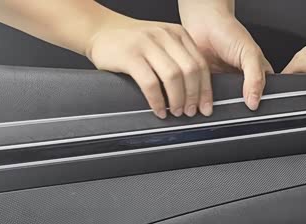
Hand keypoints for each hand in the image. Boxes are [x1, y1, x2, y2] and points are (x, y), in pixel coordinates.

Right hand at [86, 19, 211, 117]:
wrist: (99, 30)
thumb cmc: (132, 43)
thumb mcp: (161, 44)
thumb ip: (179, 60)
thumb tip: (197, 94)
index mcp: (178, 34)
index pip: (200, 64)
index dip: (205, 90)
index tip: (206, 107)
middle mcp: (165, 35)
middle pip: (190, 71)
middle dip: (193, 96)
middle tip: (190, 112)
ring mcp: (147, 43)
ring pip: (173, 77)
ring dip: (177, 100)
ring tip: (176, 112)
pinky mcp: (130, 55)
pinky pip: (150, 83)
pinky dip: (157, 101)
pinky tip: (159, 110)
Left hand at [181, 6, 272, 110]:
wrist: (204, 24)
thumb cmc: (229, 32)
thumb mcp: (251, 53)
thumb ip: (256, 78)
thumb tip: (255, 101)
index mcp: (259, 76)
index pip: (265, 98)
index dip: (261, 103)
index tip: (254, 105)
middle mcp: (244, 84)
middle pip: (246, 106)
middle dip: (241, 106)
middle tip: (238, 101)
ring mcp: (227, 88)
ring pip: (229, 106)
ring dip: (225, 105)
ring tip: (223, 95)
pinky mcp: (211, 90)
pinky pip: (212, 102)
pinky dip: (211, 101)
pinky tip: (212, 95)